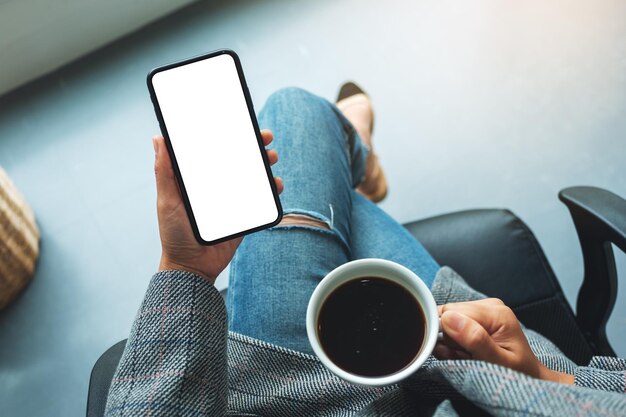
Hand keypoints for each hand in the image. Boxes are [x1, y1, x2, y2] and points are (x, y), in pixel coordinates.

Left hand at [153, 129, 283, 283]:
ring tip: (271, 158)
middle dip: (253, 146)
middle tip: (264, 136)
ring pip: (253, 176)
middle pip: (238, 160)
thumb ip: (164, 171)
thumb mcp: (167, 200)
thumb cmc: (174, 234)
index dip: (227, 135)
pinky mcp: (244, 214)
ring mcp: (232, 200)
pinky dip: (272, 190)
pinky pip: (262, 200)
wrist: (192, 267)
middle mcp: (217, 186)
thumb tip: (159, 138)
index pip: (215, 151)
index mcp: (198, 179)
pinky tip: (276, 185)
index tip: (239, 122)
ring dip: (265, 165)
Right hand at [435, 298, 573, 383]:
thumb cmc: (518, 374)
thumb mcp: (499, 363)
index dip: (449, 336)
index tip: (461, 354)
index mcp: (497, 313)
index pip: (451, 313)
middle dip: (451, 340)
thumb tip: (449, 319)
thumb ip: (476, 340)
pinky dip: (455, 341)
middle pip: (448, 314)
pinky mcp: (477, 316)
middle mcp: (490, 305)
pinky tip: (468, 351)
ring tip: (470, 356)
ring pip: (447, 319)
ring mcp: (483, 309)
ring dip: (452, 343)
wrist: (529, 377)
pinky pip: (452, 324)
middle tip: (467, 357)